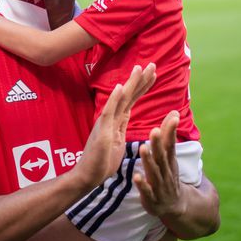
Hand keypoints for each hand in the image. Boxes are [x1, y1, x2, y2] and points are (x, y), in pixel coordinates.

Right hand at [73, 64, 155, 189]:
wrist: (88, 176)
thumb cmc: (101, 163)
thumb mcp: (117, 144)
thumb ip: (120, 131)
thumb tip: (124, 124)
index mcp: (116, 121)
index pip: (132, 100)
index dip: (142, 86)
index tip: (152, 74)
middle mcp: (111, 117)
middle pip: (128, 95)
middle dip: (141, 80)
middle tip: (153, 64)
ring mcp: (105, 123)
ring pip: (120, 99)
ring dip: (130, 83)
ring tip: (140, 68)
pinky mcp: (102, 131)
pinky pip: (109, 112)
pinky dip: (114, 99)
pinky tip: (120, 87)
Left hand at [133, 110, 185, 217]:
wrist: (175, 206)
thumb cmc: (168, 175)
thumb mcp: (170, 156)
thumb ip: (169, 135)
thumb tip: (175, 112)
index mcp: (169, 161)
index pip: (171, 144)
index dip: (171, 131)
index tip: (173, 117)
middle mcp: (166, 171)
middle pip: (162, 156)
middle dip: (158, 144)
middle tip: (154, 130)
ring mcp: (159, 185)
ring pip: (154, 172)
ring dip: (149, 161)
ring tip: (143, 148)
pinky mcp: (152, 198)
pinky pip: (147, 191)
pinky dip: (142, 185)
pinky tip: (136, 177)